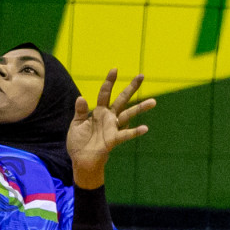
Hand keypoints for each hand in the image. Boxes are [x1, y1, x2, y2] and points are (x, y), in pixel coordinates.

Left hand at [66, 70, 154, 189]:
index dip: (109, 81)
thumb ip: (79, 111)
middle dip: (131, 88)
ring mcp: (112, 128)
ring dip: (140, 108)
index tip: (115, 69)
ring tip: (153, 101)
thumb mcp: (76, 124)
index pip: (105, 93)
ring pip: (129, 114)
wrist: (81, 160)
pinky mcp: (113, 139)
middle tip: (142, 76)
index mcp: (99, 111)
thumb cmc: (79, 142)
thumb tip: (81, 97)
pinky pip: (125, 135)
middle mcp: (109, 117)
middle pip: (122, 99)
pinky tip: (145, 128)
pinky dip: (135, 132)